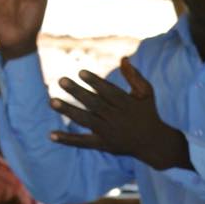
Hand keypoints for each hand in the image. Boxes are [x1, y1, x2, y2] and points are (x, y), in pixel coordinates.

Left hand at [49, 57, 192, 170]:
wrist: (153, 143)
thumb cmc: (148, 112)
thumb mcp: (146, 93)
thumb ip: (134, 76)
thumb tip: (123, 58)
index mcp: (126, 104)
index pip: (108, 92)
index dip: (95, 82)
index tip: (81, 72)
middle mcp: (116, 118)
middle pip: (94, 104)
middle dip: (77, 92)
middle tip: (61, 80)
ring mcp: (108, 132)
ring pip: (86, 120)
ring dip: (68, 111)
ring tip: (52, 102)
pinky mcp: (102, 145)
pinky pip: (83, 142)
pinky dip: (67, 140)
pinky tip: (51, 135)